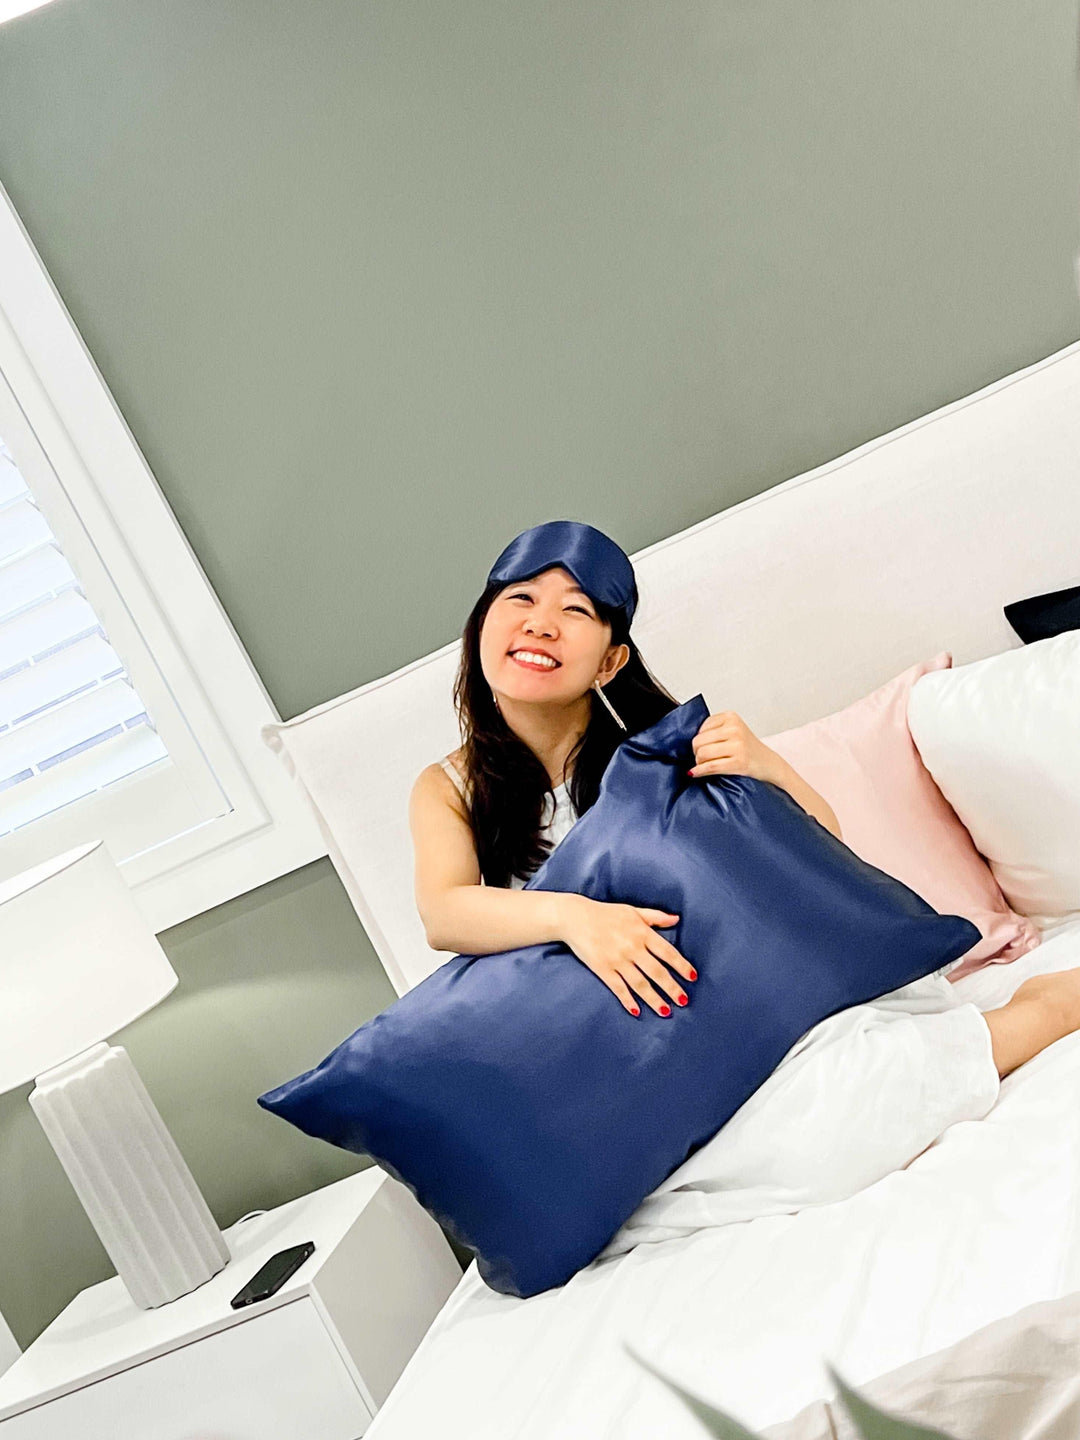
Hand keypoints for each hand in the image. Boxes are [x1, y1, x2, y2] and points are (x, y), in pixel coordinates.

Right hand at [559, 895, 697, 1017]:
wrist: (576, 917)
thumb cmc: (606, 913)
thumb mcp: (633, 911)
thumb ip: (656, 917)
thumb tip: (677, 919)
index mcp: (642, 933)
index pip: (667, 952)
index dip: (681, 965)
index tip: (692, 977)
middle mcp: (632, 948)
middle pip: (657, 972)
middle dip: (672, 988)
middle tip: (683, 1001)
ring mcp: (617, 960)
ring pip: (640, 983)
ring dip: (654, 999)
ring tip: (665, 1011)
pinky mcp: (603, 969)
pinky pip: (618, 988)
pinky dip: (627, 1000)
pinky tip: (636, 1011)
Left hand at [687, 709, 779, 782]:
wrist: (770, 764)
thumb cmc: (748, 749)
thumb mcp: (733, 730)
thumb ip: (713, 731)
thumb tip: (682, 739)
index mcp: (731, 717)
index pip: (700, 728)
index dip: (699, 740)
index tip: (703, 747)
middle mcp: (734, 729)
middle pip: (698, 741)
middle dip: (696, 752)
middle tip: (702, 758)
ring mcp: (738, 745)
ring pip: (702, 754)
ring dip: (698, 762)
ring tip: (703, 765)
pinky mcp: (739, 762)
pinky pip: (711, 766)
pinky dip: (700, 771)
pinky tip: (695, 773)